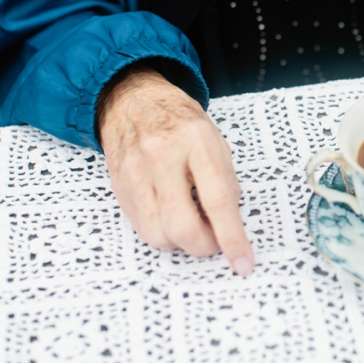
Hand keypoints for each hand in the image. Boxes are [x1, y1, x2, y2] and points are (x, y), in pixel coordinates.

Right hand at [97, 64, 254, 275]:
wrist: (133, 101)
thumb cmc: (179, 121)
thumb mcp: (215, 140)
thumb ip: (225, 181)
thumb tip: (230, 224)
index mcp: (196, 140)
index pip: (218, 199)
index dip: (232, 237)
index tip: (243, 261)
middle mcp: (162, 156)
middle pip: (182, 225)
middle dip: (204, 245)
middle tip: (215, 240)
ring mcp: (136, 173)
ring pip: (158, 234)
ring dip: (181, 242)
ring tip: (192, 224)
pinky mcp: (120, 187)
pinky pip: (142, 228)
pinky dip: (162, 232)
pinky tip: (171, 216)